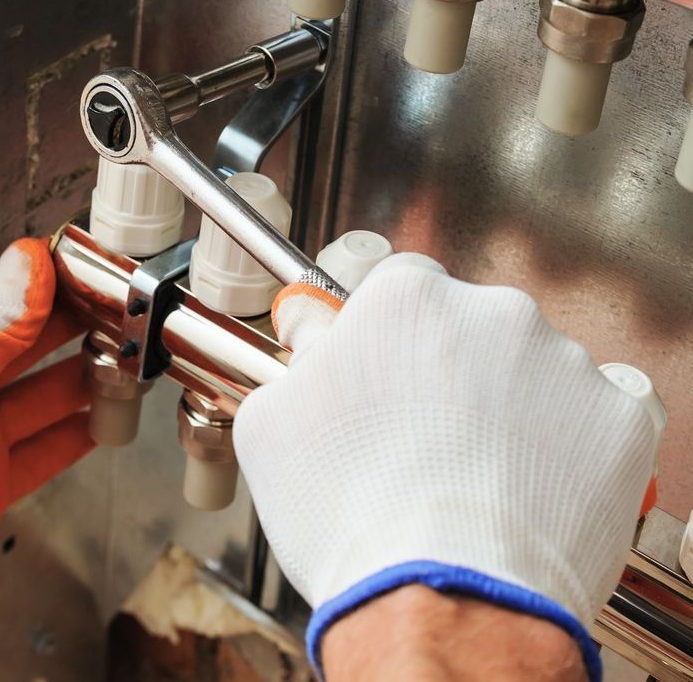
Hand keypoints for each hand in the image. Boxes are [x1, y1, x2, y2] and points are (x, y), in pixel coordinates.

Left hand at [0, 238, 92, 618]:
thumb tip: (30, 263)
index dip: (40, 282)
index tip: (83, 268)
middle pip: (26, 348)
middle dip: (71, 330)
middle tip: (114, 316)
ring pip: (41, 400)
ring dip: (82, 382)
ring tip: (120, 365)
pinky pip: (44, 454)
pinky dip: (76, 439)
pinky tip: (102, 424)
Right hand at [234, 254, 655, 679]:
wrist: (440, 602)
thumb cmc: (351, 514)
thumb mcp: (273, 422)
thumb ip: (300, 355)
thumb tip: (313, 328)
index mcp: (408, 300)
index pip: (403, 288)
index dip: (392, 336)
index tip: (392, 367)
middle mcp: (493, 312)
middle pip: (470, 325)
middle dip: (452, 367)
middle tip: (429, 433)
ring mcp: (564, 363)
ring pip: (530, 370)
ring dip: (508, 405)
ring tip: (476, 471)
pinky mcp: (616, 419)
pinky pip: (586, 418)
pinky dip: (560, 445)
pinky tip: (524, 487)